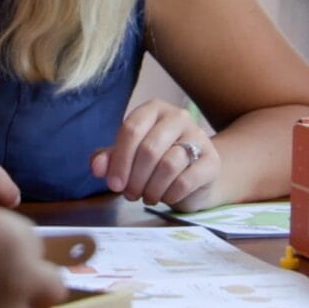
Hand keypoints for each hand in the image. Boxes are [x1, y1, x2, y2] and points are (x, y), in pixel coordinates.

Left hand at [90, 100, 217, 207]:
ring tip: (148, 196)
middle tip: (130, 195)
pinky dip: (170, 195)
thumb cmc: (156, 163)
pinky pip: (185, 181)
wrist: (196, 176)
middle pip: (149, 149)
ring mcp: (198, 137)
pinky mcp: (211, 161)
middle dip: (134, 179)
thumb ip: (109, 159)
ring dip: (151, 189)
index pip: (131, 129)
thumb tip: (97, 167)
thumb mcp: (129, 157)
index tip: (113, 184)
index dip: (119, 161)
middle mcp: (178, 117)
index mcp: (154, 109)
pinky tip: (166, 197)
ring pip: (167, 166)